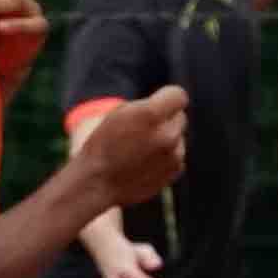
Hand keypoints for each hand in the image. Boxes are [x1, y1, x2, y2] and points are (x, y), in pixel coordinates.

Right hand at [68, 85, 191, 213]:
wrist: (98, 183)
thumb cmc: (104, 144)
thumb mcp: (119, 114)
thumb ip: (148, 105)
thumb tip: (168, 106)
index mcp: (150, 114)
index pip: (178, 95)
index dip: (168, 98)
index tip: (159, 103)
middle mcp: (167, 134)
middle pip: (180, 116)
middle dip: (165, 119)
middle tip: (143, 129)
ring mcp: (173, 154)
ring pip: (178, 136)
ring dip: (165, 138)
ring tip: (140, 150)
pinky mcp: (175, 169)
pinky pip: (177, 154)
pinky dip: (165, 156)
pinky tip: (145, 162)